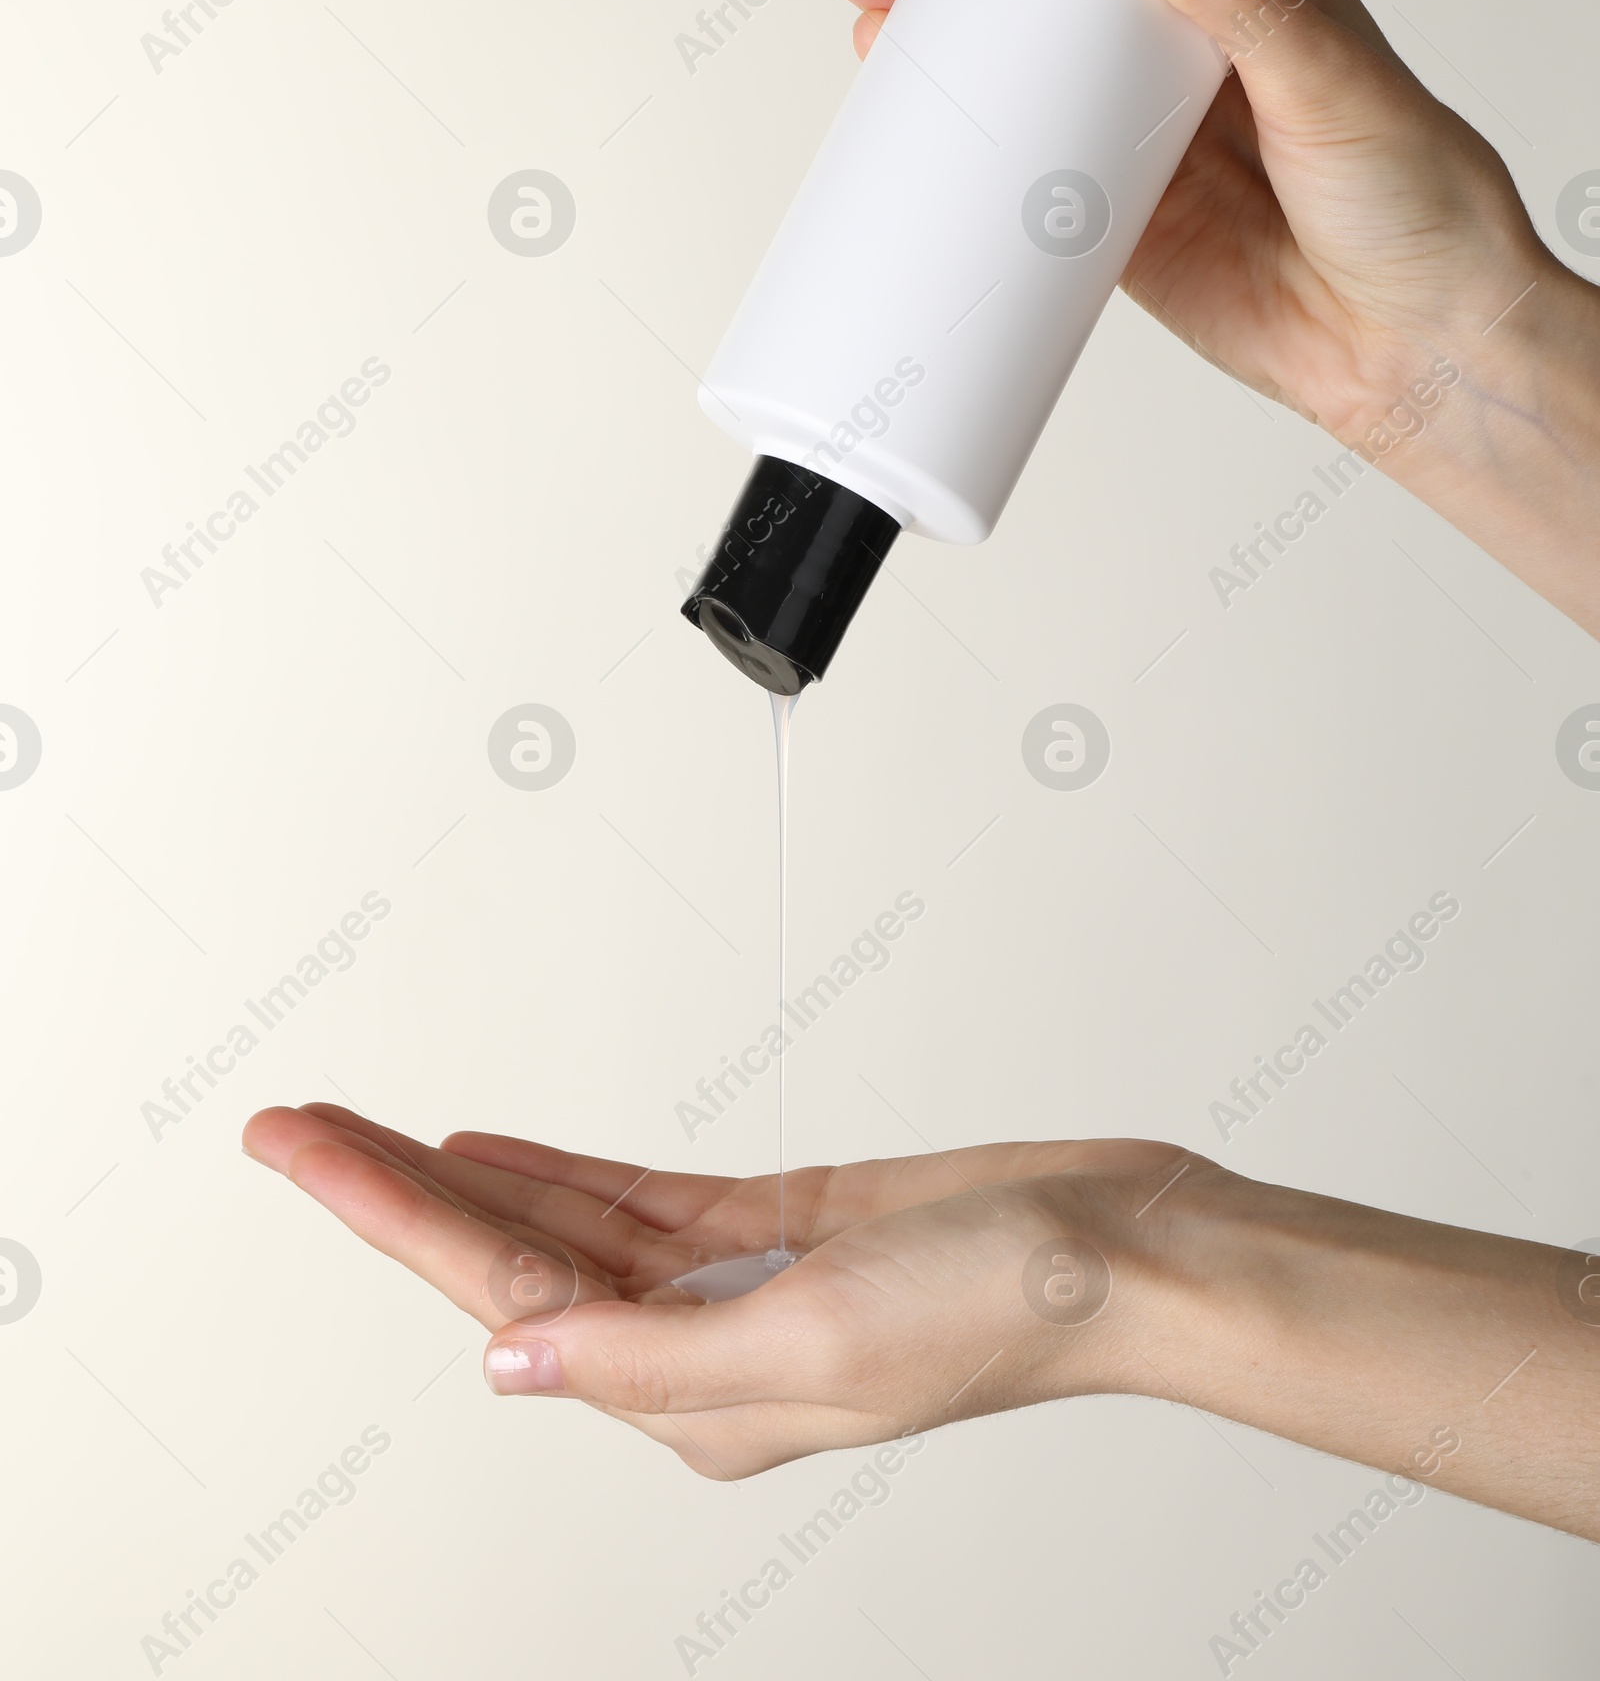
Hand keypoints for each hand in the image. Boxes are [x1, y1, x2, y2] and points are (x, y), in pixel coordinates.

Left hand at [241, 1104, 1178, 1476]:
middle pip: (509, 1254)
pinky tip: (497, 1146)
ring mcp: (736, 1284)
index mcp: (694, 1398)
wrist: (1127, 1252)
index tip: (304, 1149)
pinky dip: (559, 1168)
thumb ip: (647, 1354)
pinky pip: (637, 1196)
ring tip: (365, 1130)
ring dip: (463, 1171)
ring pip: (562, 1221)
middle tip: (292, 1126)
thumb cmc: (1004, 1305)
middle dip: (392, 1187)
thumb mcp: (813, 1337)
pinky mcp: (781, 1225)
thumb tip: (506, 1361)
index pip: (502, 1291)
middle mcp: (697, 1347)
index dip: (390, 1211)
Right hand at [818, 0, 1599, 635]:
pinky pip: (1006, 162)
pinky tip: (892, 88)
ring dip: (928, 16)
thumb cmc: (1419, 204)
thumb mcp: (1334, 76)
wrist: (1414, 353)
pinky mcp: (1099, 215)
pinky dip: (941, 129)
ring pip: (1008, 55)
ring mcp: (1129, 127)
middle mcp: (1175, 41)